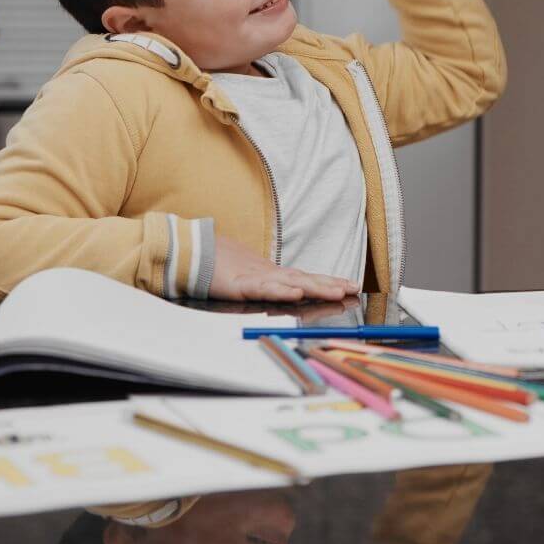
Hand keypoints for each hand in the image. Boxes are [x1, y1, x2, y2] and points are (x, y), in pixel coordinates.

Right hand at [210, 233, 358, 301]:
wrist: (191, 251)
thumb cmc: (217, 264)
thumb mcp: (247, 276)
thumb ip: (265, 282)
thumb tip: (285, 288)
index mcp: (271, 274)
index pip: (305, 278)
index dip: (327, 281)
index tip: (350, 284)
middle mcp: (268, 274)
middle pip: (305, 279)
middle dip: (330, 284)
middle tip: (353, 288)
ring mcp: (256, 278)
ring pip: (291, 283)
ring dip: (316, 287)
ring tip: (337, 291)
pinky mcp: (240, 285)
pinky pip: (263, 288)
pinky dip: (280, 290)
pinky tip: (296, 293)